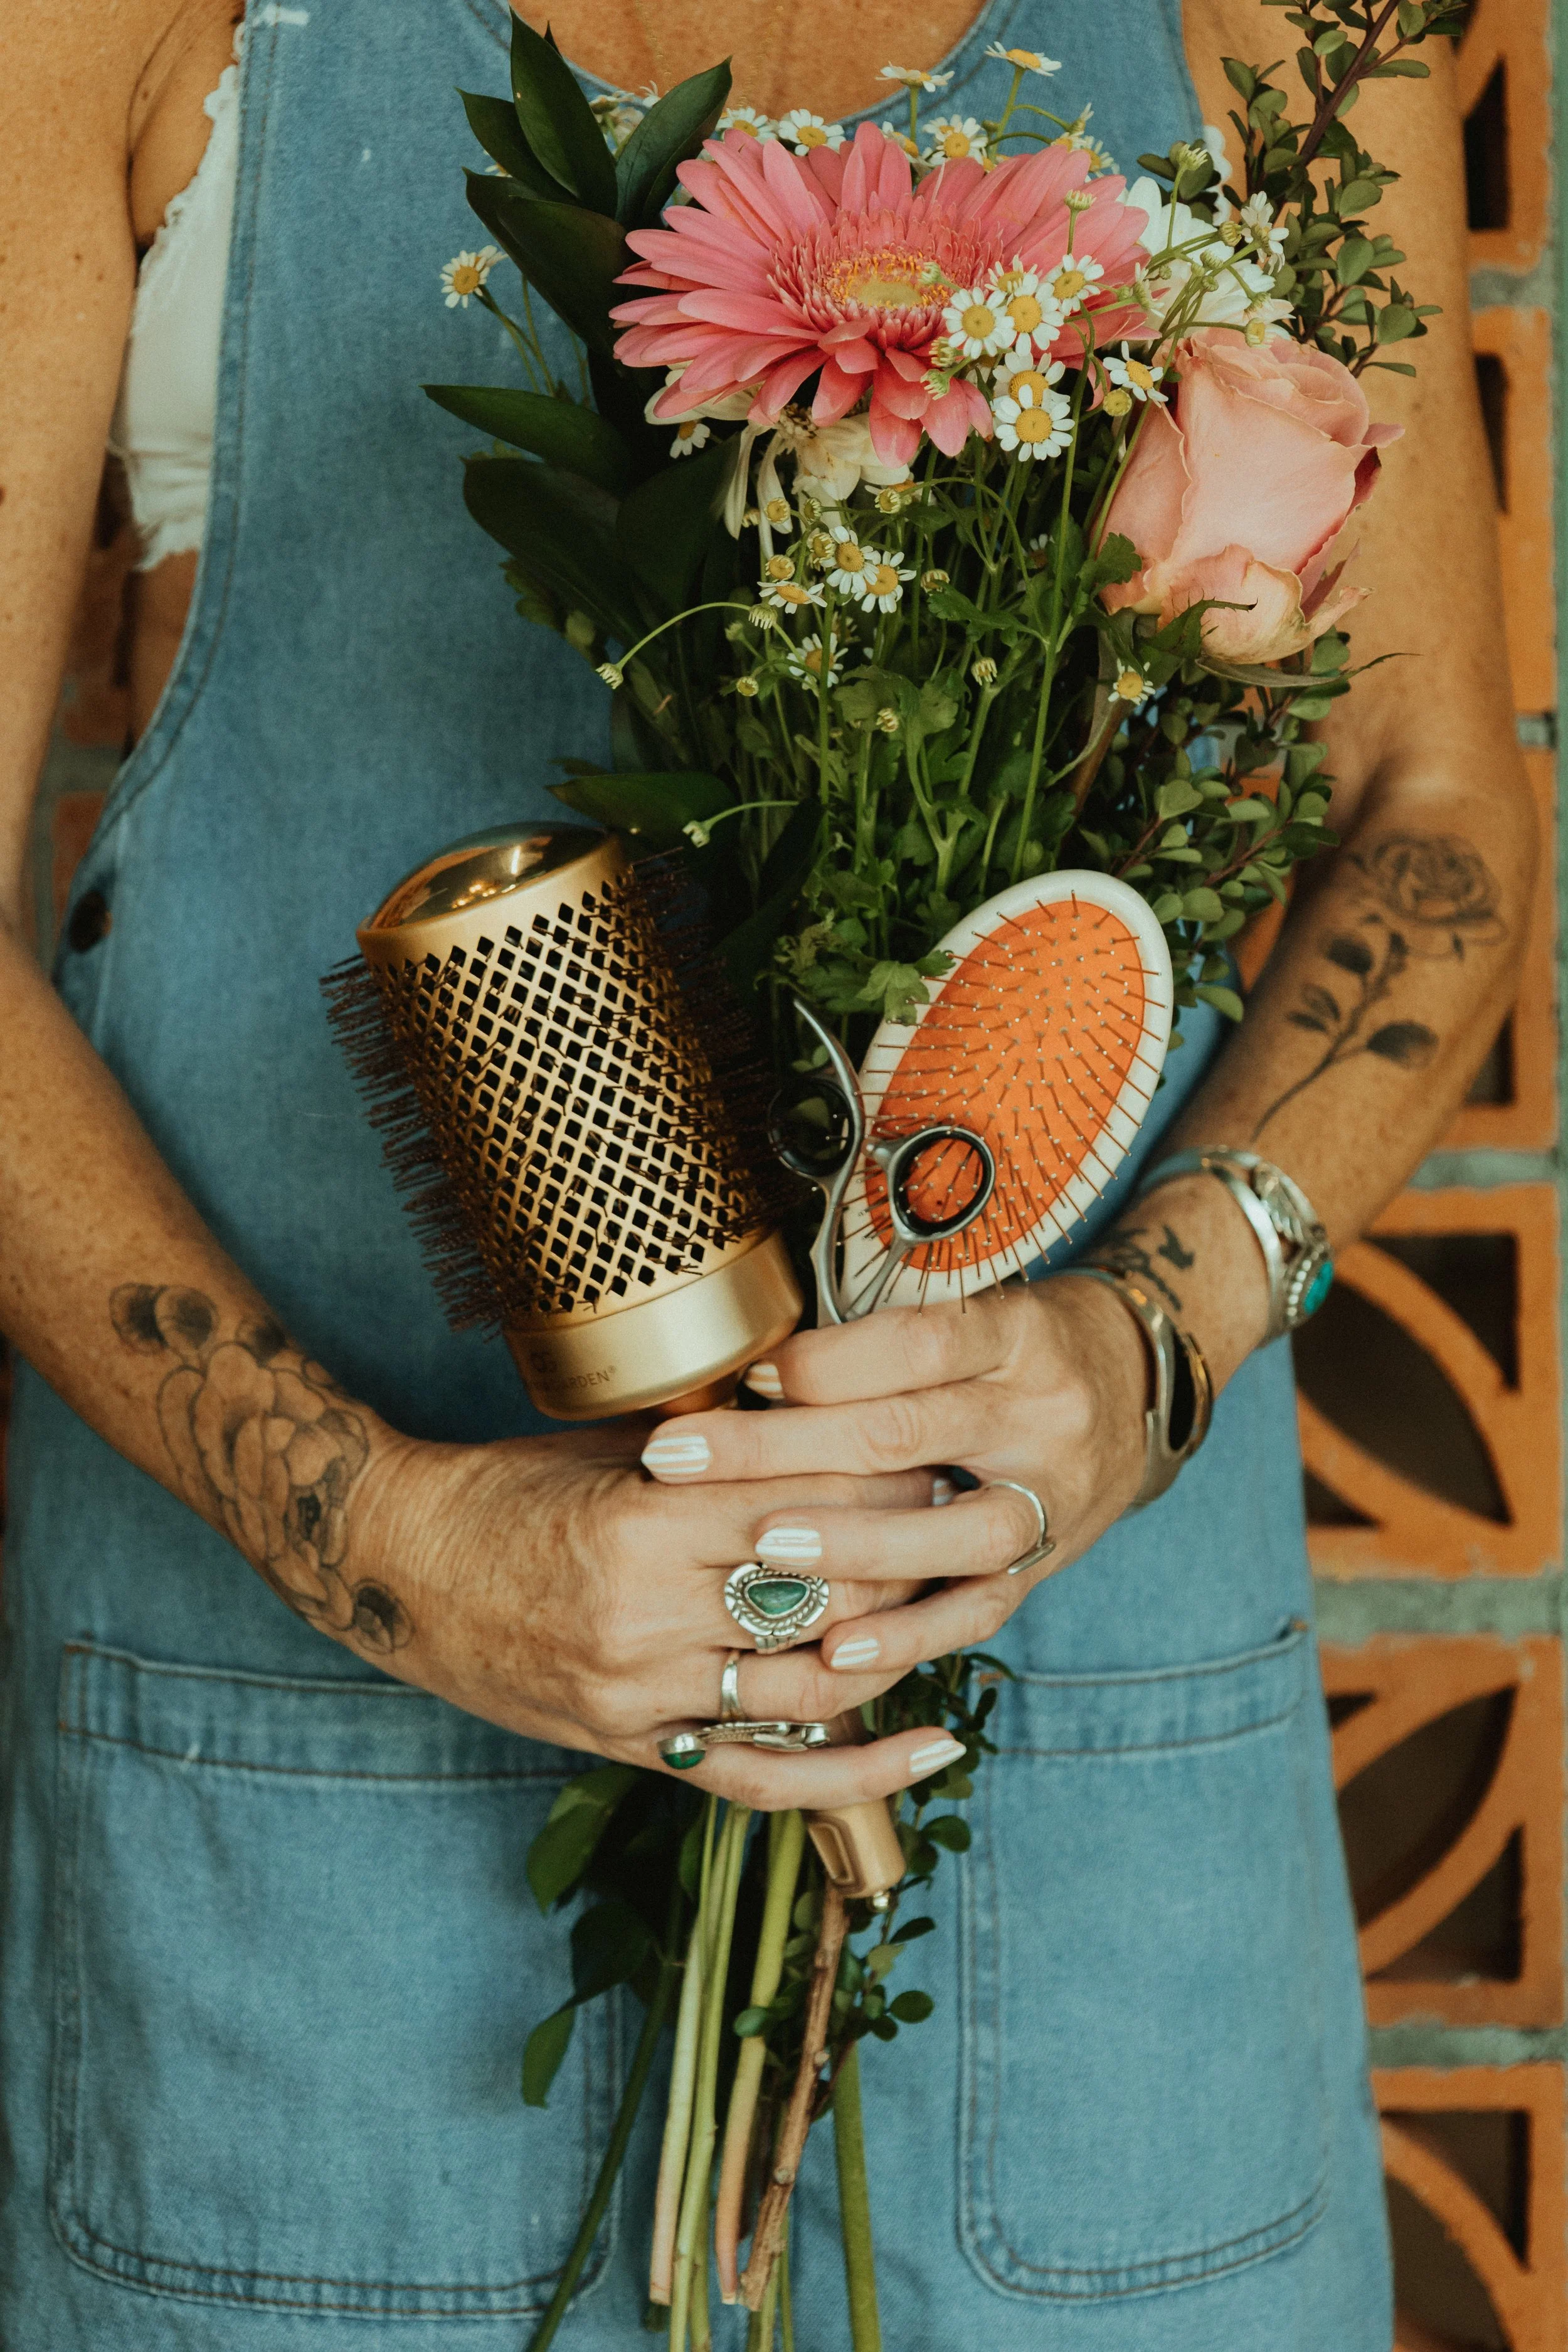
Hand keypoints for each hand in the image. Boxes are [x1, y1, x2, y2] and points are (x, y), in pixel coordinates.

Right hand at [349, 1417, 966, 1808]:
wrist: (397, 1565)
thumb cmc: (506, 1488)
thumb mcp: (611, 1446)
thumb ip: (714, 1445)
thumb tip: (826, 1412)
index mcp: (646, 1519)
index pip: (808, 1505)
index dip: (888, 1482)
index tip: (941, 1453)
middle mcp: (649, 1615)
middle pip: (825, 1596)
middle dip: (910, 1557)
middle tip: (969, 1520)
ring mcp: (642, 1692)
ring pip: (812, 1685)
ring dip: (896, 1645)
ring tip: (957, 1605)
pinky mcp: (633, 1744)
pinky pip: (763, 1777)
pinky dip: (858, 1774)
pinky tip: (935, 1750)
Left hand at [639, 1277, 1148, 1680]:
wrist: (1135, 1387)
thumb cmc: (1016, 1344)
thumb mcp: (971, 1310)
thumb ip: (879, 1342)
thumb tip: (751, 1377)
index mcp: (1019, 1334)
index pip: (916, 1344)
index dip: (824, 1364)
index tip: (746, 1376)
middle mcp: (1044, 1415)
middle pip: (907, 1434)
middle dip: (782, 1449)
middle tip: (680, 1458)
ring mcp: (1052, 1501)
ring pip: (949, 1534)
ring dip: (847, 1546)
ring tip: (759, 1547)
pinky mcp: (1046, 1567)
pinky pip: (977, 1613)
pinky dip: (907, 1637)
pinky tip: (837, 1652)